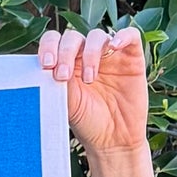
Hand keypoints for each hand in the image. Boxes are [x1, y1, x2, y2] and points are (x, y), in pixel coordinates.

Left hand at [37, 23, 149, 158]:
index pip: (54, 41)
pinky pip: (131, 35)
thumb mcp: (67, 103)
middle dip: (65, 53)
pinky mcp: (132, 57)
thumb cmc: (88, 123)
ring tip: (90, 79)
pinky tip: (114, 46)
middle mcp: (86, 55)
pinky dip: (122, 36)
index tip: (46, 64)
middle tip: (63, 75)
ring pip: (97, 36)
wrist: (114, 140)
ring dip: (90, 53)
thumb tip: (44, 66)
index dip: (49, 46)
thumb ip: (57, 82)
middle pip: (73, 37)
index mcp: (67, 63)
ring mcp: (109, 55)